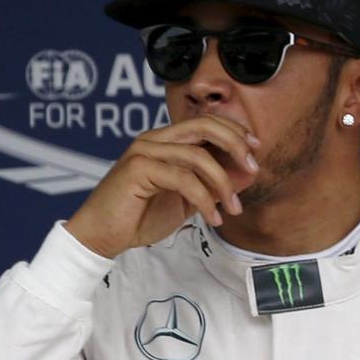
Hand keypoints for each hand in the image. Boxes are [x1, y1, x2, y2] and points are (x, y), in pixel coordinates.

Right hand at [65, 116, 259, 257]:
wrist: (103, 237)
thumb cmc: (142, 216)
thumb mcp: (189, 199)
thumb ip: (215, 183)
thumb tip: (250, 171)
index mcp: (166, 140)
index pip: (206, 122)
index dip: (235, 131)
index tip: (256, 150)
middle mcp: (154, 139)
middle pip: (205, 126)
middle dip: (236, 145)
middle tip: (253, 168)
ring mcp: (144, 151)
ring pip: (198, 156)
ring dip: (224, 184)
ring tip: (233, 209)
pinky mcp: (137, 169)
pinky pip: (184, 179)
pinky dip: (205, 200)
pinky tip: (213, 218)